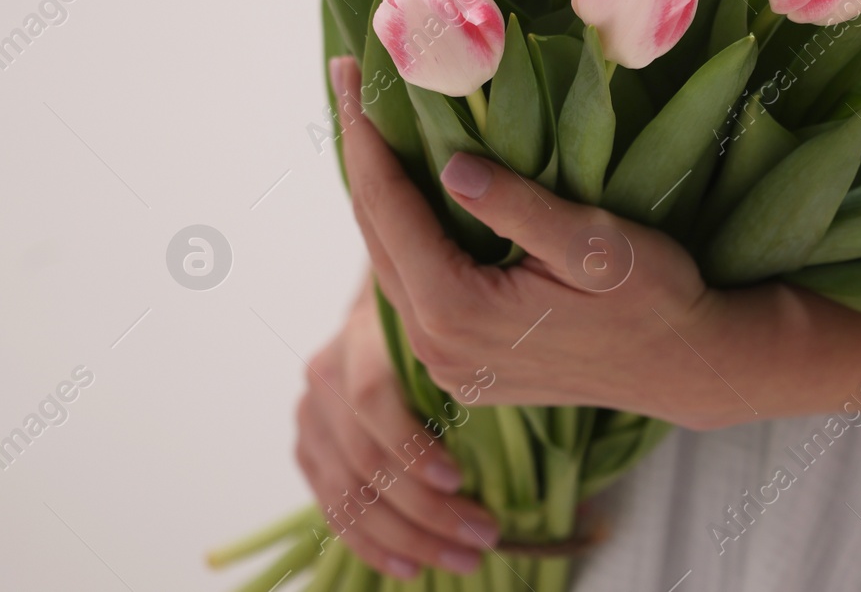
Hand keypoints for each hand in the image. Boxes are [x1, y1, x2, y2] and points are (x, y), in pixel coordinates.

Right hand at [293, 285, 498, 578]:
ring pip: (348, 495)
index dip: (410, 446)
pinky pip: (334, 510)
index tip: (459, 480)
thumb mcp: (454, 326)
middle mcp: (326, 377)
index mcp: (362, 338)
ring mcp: (310, 417)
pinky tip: (410, 566)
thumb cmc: (439, 325)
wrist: (385, 315)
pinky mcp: (307, 451)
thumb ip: (470, 357)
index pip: (372, 400)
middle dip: (426, 510)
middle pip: (364, 460)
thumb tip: (532, 394)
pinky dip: (372, 544)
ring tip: (462, 559)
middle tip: (483, 536)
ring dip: (407, 539)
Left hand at [329, 56, 741, 427]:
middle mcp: (438, 347)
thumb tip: (449, 166)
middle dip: (361, 157)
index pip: (388, 207)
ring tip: (373, 132)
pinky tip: (414, 199)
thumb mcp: (594, 243)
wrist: (688, 367)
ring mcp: (449, 365)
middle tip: (348, 85)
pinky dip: (407, 238)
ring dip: (381, 198)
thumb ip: (517, 207)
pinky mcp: (468, 369)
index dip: (364, 135)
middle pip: (376, 236)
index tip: (345, 72)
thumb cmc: (654, 298)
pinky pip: (417, 291)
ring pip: (392, 266)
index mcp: (458, 309)